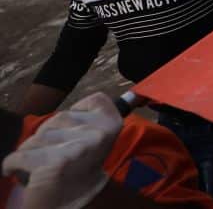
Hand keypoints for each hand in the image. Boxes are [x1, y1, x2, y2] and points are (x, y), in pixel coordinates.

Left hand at [2, 93, 121, 208]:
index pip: (95, 99)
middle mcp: (99, 133)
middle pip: (59, 117)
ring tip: (42, 165)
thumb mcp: (94, 139)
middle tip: (56, 155)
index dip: (79, 114)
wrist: (73, 206)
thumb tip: (78, 105)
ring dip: (32, 151)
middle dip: (49, 135)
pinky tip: (19, 172)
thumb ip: (90, 119)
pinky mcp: (54, 164)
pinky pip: (20, 156)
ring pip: (37, 136)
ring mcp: (78, 147)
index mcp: (113, 124)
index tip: (76, 133)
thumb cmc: (80, 171)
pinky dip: (12, 166)